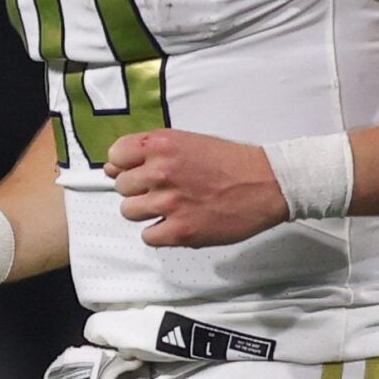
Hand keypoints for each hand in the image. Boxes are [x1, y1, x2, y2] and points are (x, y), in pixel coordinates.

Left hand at [104, 129, 288, 247]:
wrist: (267, 184)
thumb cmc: (231, 161)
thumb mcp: (189, 142)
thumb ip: (150, 153)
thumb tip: (112, 168)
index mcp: (162, 144)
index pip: (115, 156)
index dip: (124, 165)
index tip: (138, 171)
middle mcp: (161, 171)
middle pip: (122, 187)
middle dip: (138, 189)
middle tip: (164, 190)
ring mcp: (169, 202)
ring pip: (130, 212)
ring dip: (146, 211)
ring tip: (171, 207)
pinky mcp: (181, 230)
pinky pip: (148, 236)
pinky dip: (159, 233)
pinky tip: (177, 223)